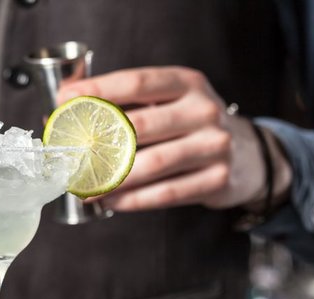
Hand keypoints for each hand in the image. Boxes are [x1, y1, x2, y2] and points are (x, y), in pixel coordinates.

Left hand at [57, 67, 290, 212]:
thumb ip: (124, 99)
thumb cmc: (191, 125)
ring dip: (111, 179)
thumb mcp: (169, 99)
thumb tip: (66, 98)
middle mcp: (204, 110)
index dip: (99, 90)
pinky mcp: (217, 179)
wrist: (247, 154)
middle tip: (69, 155)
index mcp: (187, 83)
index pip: (138, 83)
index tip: (66, 99)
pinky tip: (111, 200)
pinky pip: (167, 193)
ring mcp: (215, 145)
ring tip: (84, 186)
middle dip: (97, 142)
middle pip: (140, 126)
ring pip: (152, 165)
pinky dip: (133, 199)